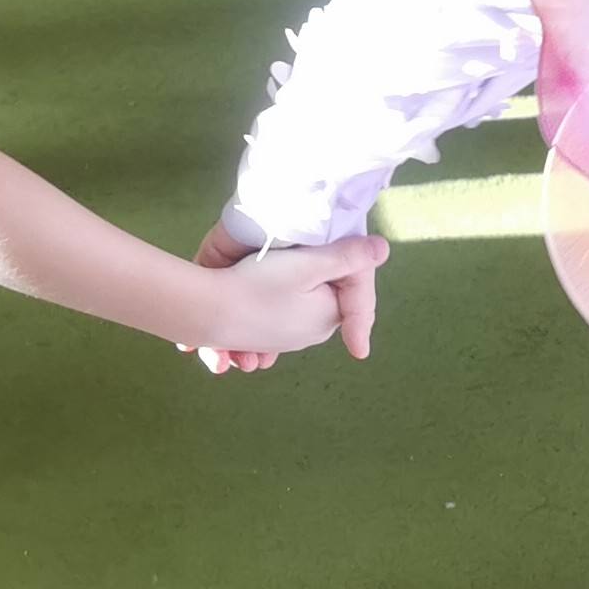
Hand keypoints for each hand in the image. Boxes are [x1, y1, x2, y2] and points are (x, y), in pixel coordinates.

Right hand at [193, 232, 385, 367]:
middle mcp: (310, 335)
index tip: (312, 247)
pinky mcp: (259, 341)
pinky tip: (247, 292)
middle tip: (281, 255)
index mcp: (328, 317)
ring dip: (277, 293)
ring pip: (290, 307)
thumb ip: (347, 255)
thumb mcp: (307, 263)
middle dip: (305, 277)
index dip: (333, 259)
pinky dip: (259, 310)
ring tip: (258, 273)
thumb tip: (383, 249)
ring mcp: (284, 342)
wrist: (205, 313)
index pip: (346, 283)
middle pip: (318, 294)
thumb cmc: (257, 283)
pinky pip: (266, 320)